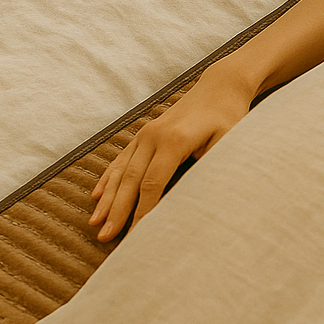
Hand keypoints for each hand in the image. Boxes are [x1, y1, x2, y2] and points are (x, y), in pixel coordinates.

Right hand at [89, 65, 253, 241]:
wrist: (220, 86)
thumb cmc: (229, 116)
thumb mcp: (229, 139)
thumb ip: (211, 163)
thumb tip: (196, 194)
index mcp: (174, 140)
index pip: (153, 184)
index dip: (143, 211)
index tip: (136, 235)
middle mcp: (153, 137)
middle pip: (130, 180)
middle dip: (118, 211)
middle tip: (105, 237)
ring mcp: (145, 134)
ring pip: (121, 171)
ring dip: (108, 199)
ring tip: (95, 223)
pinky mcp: (143, 134)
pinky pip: (121, 159)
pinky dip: (108, 179)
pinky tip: (97, 196)